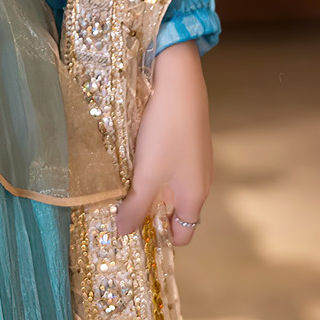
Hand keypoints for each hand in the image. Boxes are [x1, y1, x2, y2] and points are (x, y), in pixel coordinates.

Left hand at [114, 38, 212, 245]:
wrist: (179, 81)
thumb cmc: (166, 131)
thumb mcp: (147, 174)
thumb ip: (136, 206)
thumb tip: (123, 233)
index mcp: (195, 196)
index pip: (182, 234)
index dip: (160, 238)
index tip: (132, 234)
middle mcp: (200, 181)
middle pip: (175, 211)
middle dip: (149, 213)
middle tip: (119, 210)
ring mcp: (195, 160)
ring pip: (170, 187)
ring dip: (148, 189)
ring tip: (121, 184)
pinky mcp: (187, 140)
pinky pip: (170, 166)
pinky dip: (152, 169)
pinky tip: (134, 157)